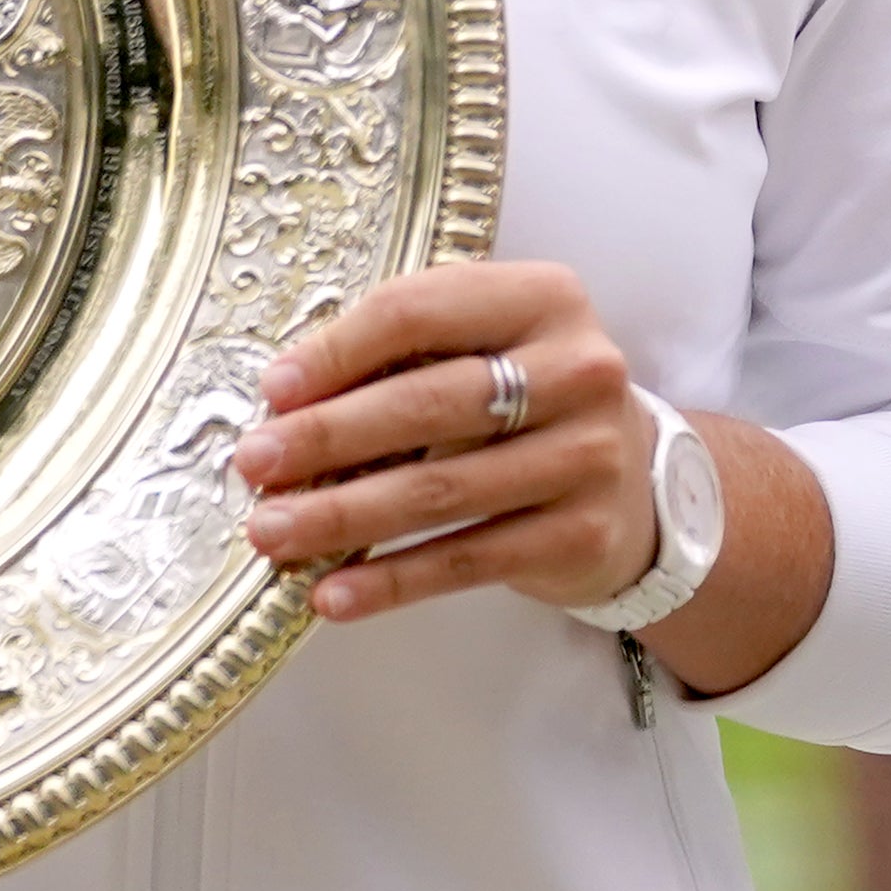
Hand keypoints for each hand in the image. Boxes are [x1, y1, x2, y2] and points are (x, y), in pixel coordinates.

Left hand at [236, 260, 660, 626]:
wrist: (635, 483)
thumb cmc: (530, 402)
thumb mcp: (488, 348)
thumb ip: (408, 357)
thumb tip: (285, 403)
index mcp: (543, 297)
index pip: (421, 310)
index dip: (338, 351)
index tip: (272, 390)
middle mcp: (579, 368)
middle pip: (428, 403)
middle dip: (328, 437)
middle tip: (255, 465)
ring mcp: (589, 454)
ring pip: (441, 490)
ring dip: (343, 516)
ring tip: (272, 533)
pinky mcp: (583, 533)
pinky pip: (468, 560)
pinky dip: (392, 581)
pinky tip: (333, 593)